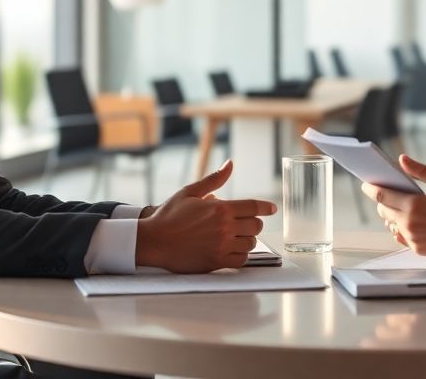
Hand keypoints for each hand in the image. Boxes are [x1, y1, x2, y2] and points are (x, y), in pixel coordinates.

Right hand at [136, 160, 277, 272]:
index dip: (266, 207)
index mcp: (220, 209)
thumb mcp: (190, 192)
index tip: (272, 208)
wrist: (153, 241)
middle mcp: (224, 228)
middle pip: (256, 225)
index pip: (253, 207)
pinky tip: (232, 249)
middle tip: (245, 222)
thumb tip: (231, 164)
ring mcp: (222, 246)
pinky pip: (241, 260)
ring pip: (251, 243)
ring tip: (236, 235)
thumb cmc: (170, 215)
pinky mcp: (216, 261)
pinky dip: (241, 254)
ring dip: (247, 238)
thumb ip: (214, 179)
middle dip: (253, 222)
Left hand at [360, 154, 425, 257]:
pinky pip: (402, 237)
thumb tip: (401, 159)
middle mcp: (409, 223)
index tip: (365, 184)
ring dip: (393, 216)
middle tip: (388, 194)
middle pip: (384, 210)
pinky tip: (412, 222)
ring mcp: (412, 238)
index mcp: (413, 205)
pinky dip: (402, 229)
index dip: (371, 189)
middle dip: (383, 201)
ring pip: (392, 224)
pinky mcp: (418, 249)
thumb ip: (420, 170)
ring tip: (402, 208)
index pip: (382, 196)